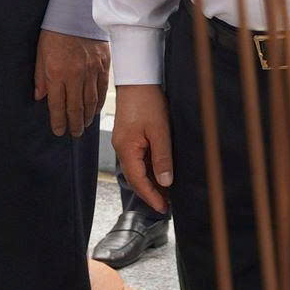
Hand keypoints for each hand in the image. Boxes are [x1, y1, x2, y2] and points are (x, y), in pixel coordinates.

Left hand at [36, 30, 110, 137]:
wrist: (77, 13)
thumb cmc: (55, 32)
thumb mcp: (40, 54)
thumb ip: (40, 78)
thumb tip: (40, 97)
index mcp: (57, 74)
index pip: (57, 105)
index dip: (58, 121)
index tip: (59, 131)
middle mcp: (75, 76)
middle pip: (75, 108)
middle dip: (74, 124)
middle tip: (73, 134)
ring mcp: (91, 71)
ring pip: (90, 101)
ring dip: (87, 117)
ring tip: (83, 125)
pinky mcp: (103, 65)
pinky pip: (101, 89)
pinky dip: (98, 103)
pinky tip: (95, 110)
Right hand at [113, 83, 170, 211]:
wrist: (138, 79)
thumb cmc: (148, 101)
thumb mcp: (159, 131)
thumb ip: (162, 158)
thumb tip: (166, 182)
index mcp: (126, 149)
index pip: (138, 181)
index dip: (151, 197)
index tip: (164, 209)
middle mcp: (122, 148)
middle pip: (136, 178)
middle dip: (151, 193)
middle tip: (167, 205)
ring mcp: (124, 143)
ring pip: (137, 169)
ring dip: (150, 182)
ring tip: (167, 193)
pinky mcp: (129, 136)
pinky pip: (138, 159)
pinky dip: (149, 169)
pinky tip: (160, 172)